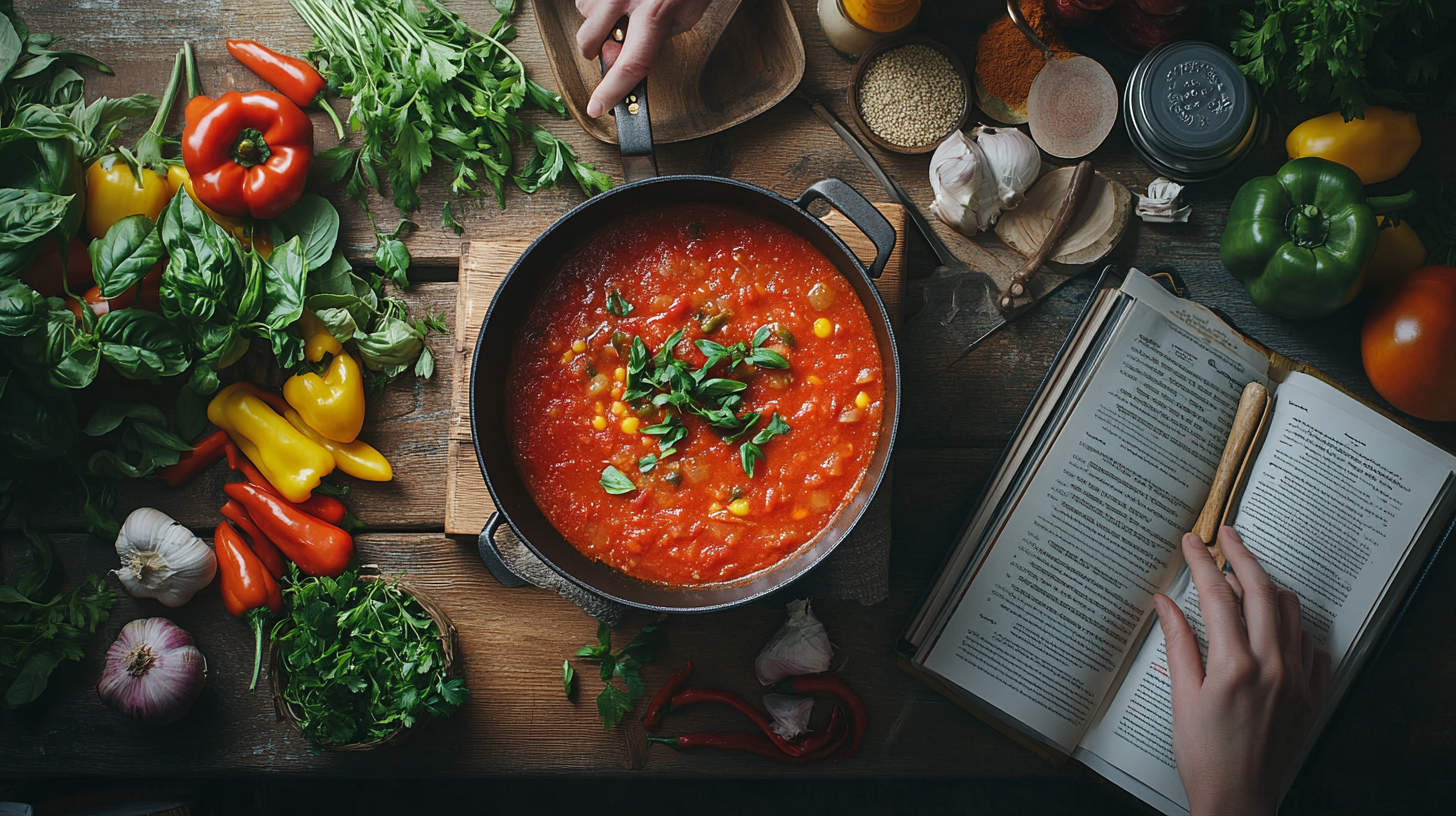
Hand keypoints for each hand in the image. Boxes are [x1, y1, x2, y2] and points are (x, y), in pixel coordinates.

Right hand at [576, 0, 712, 116]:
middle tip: (618, 39)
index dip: (611, 91)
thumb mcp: (687, 14)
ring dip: (598, 18)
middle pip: (589, 42)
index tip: (597, 108)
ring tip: (622, 5)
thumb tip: (626, 56)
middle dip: (598, 48)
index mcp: (654, 12)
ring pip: (583, 14)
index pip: (630, 63)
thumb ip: (655, 39)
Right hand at [1155, 526, 1331, 815]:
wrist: (1240, 798)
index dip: (1202, 562)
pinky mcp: (1312, 692)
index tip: (1192, 540)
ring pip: (1290, 611)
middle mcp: (1274, 666)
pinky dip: (1290, 624)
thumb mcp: (1182, 696)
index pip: (1218, 596)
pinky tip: (1271, 625)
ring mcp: (1298, 678)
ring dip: (1267, 587)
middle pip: (1261, 590)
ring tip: (1244, 578)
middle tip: (1226, 534)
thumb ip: (1178, 643)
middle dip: (1241, 555)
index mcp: (1235, 666)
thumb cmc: (1205, 754)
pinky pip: (1309, 642)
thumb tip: (1166, 602)